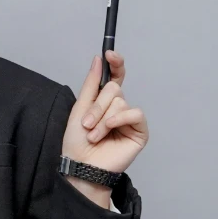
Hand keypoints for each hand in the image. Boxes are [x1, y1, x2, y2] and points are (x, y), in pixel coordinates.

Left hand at [62, 49, 148, 178]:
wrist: (81, 165)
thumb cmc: (78, 142)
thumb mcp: (80, 107)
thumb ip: (91, 83)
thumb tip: (99, 59)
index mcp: (105, 101)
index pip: (116, 76)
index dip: (116, 63)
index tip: (110, 53)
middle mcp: (119, 108)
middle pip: (114, 88)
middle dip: (97, 106)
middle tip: (87, 124)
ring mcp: (129, 120)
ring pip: (120, 101)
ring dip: (102, 118)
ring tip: (94, 134)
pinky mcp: (139, 132)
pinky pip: (135, 113)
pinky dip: (119, 119)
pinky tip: (109, 130)